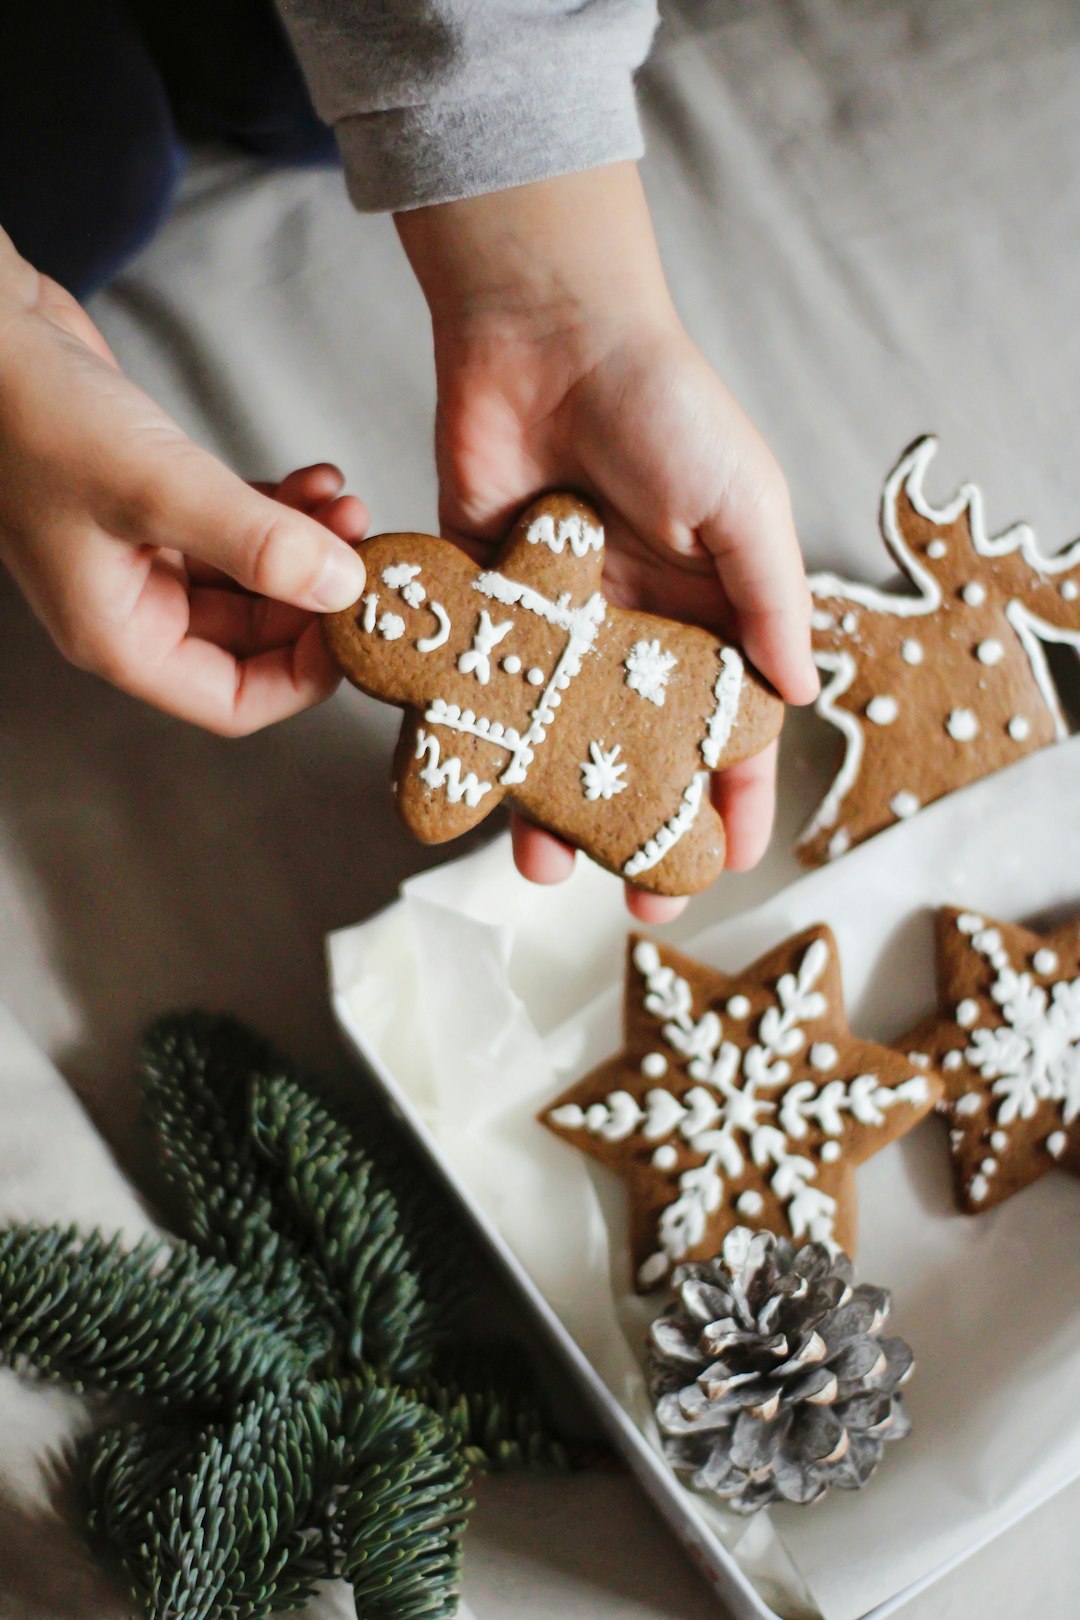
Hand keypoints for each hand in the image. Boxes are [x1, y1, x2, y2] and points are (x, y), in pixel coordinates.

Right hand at [0, 232, 366, 733]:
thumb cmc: (32, 414)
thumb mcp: (158, 487)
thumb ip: (257, 544)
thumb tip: (343, 589)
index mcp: (120, 636)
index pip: (233, 700)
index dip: (304, 676)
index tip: (356, 625)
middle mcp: (131, 606)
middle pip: (254, 641)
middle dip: (316, 598)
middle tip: (363, 552)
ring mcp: (142, 554)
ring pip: (252, 580)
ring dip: (307, 549)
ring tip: (346, 506)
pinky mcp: (155, 501)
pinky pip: (237, 529)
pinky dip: (281, 510)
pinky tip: (316, 480)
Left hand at [397, 165, 816, 920]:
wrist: (545, 330)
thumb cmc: (665, 405)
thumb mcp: (743, 502)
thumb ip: (769, 599)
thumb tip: (801, 697)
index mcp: (710, 611)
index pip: (731, 729)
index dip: (735, 800)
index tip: (728, 864)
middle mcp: (635, 630)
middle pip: (640, 755)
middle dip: (642, 831)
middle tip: (636, 899)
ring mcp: (558, 625)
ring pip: (555, 741)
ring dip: (551, 807)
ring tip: (542, 867)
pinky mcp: (488, 607)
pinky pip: (480, 691)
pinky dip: (474, 741)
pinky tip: (468, 793)